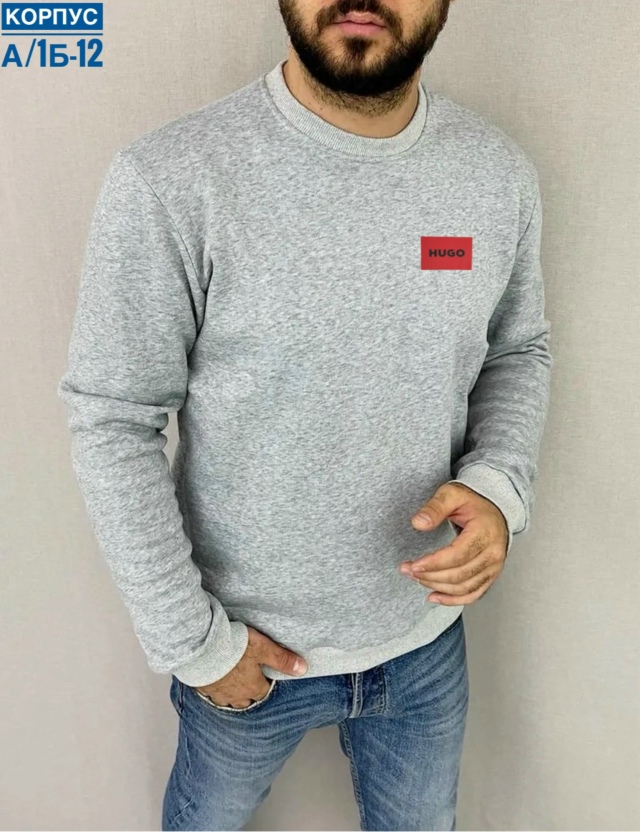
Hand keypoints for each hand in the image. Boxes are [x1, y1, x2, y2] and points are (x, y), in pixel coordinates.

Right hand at [194, 626, 307, 708]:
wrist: (202, 649)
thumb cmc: (234, 647)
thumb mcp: (263, 648)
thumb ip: (282, 659)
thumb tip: (303, 669)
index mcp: (253, 687)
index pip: (264, 691)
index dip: (266, 682)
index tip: (265, 674)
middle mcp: (236, 695)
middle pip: (247, 699)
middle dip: (250, 691)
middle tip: (249, 679)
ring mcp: (218, 694)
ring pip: (228, 700)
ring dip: (232, 693)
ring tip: (232, 682)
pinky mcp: (203, 688)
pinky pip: (211, 694)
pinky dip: (215, 689)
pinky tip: (214, 681)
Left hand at [399, 481, 508, 604]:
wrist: (493, 513)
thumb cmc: (472, 503)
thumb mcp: (452, 494)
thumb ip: (435, 507)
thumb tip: (418, 523)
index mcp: (485, 532)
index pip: (458, 555)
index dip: (434, 563)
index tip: (413, 565)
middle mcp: (493, 553)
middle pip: (459, 574)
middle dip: (430, 575)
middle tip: (408, 570)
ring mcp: (494, 567)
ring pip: (464, 587)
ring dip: (437, 586)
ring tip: (417, 578)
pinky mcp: (490, 576)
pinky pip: (473, 594)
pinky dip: (453, 600)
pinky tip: (434, 597)